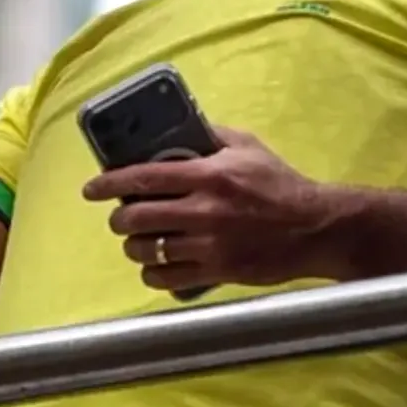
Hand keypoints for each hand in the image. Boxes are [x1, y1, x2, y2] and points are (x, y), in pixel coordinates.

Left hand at [81, 127, 341, 291]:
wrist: (316, 227)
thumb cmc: (280, 183)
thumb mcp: (246, 146)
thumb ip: (210, 135)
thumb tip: (176, 126)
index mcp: (207, 174)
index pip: (143, 177)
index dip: (109, 183)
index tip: (90, 189)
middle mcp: (204, 210)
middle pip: (137, 218)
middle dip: (119, 219)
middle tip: (120, 217)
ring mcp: (210, 245)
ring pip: (148, 251)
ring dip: (134, 247)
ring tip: (137, 242)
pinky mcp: (218, 272)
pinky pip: (168, 279)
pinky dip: (153, 273)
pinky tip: (156, 266)